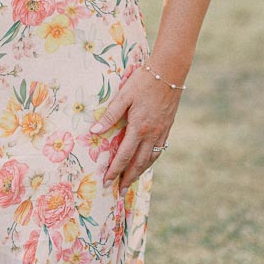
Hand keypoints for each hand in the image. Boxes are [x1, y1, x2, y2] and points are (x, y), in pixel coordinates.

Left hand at [90, 66, 180, 190]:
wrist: (169, 73)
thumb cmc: (143, 81)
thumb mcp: (123, 96)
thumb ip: (110, 115)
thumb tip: (94, 131)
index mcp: (139, 127)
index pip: (125, 155)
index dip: (116, 169)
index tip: (108, 181)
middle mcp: (152, 134)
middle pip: (139, 163)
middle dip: (129, 178)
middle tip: (120, 191)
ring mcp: (162, 132)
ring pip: (151, 158)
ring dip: (140, 172)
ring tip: (132, 181)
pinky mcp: (168, 127)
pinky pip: (159, 150)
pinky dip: (151, 160)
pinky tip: (147, 161)